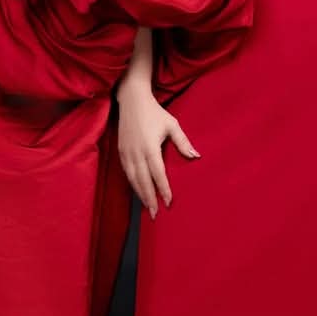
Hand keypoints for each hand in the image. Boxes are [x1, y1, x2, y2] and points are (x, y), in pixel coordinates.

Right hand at [114, 79, 200, 217]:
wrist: (131, 100)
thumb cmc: (154, 112)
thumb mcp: (172, 125)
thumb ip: (182, 142)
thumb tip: (195, 156)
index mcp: (150, 146)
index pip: (157, 173)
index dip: (163, 189)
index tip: (168, 202)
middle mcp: (136, 152)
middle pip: (143, 181)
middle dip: (149, 198)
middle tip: (155, 215)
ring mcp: (126, 153)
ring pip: (133, 179)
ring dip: (140, 194)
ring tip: (147, 208)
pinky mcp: (121, 152)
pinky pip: (127, 172)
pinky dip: (133, 184)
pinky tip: (138, 192)